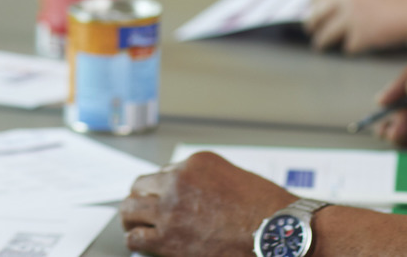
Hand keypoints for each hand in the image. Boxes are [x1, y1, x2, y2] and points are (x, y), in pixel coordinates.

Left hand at [121, 152, 292, 256]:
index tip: (163, 197)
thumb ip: (208, 182)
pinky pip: (136, 236)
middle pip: (141, 185)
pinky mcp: (168, 238)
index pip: (165, 171)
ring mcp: (171, 209)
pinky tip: (138, 242)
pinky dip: (134, 239)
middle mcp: (178, 181)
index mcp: (196, 163)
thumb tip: (196, 195)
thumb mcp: (235, 178)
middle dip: (140, 197)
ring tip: (131, 223)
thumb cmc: (268, 210)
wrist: (276, 233)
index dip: (163, 188)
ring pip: (131, 208)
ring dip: (130, 216)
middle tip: (139, 208)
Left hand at [303, 0, 406, 53]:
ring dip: (321, 40)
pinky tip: (357, 46)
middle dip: (312, 23)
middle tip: (310, 29)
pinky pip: (348, 45)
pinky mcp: (358, 36)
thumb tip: (329, 5)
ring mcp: (349, 17)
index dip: (314, 4)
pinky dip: (352, 46)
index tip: (313, 10)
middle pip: (317, 14)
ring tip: (319, 45)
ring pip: (326, 34)